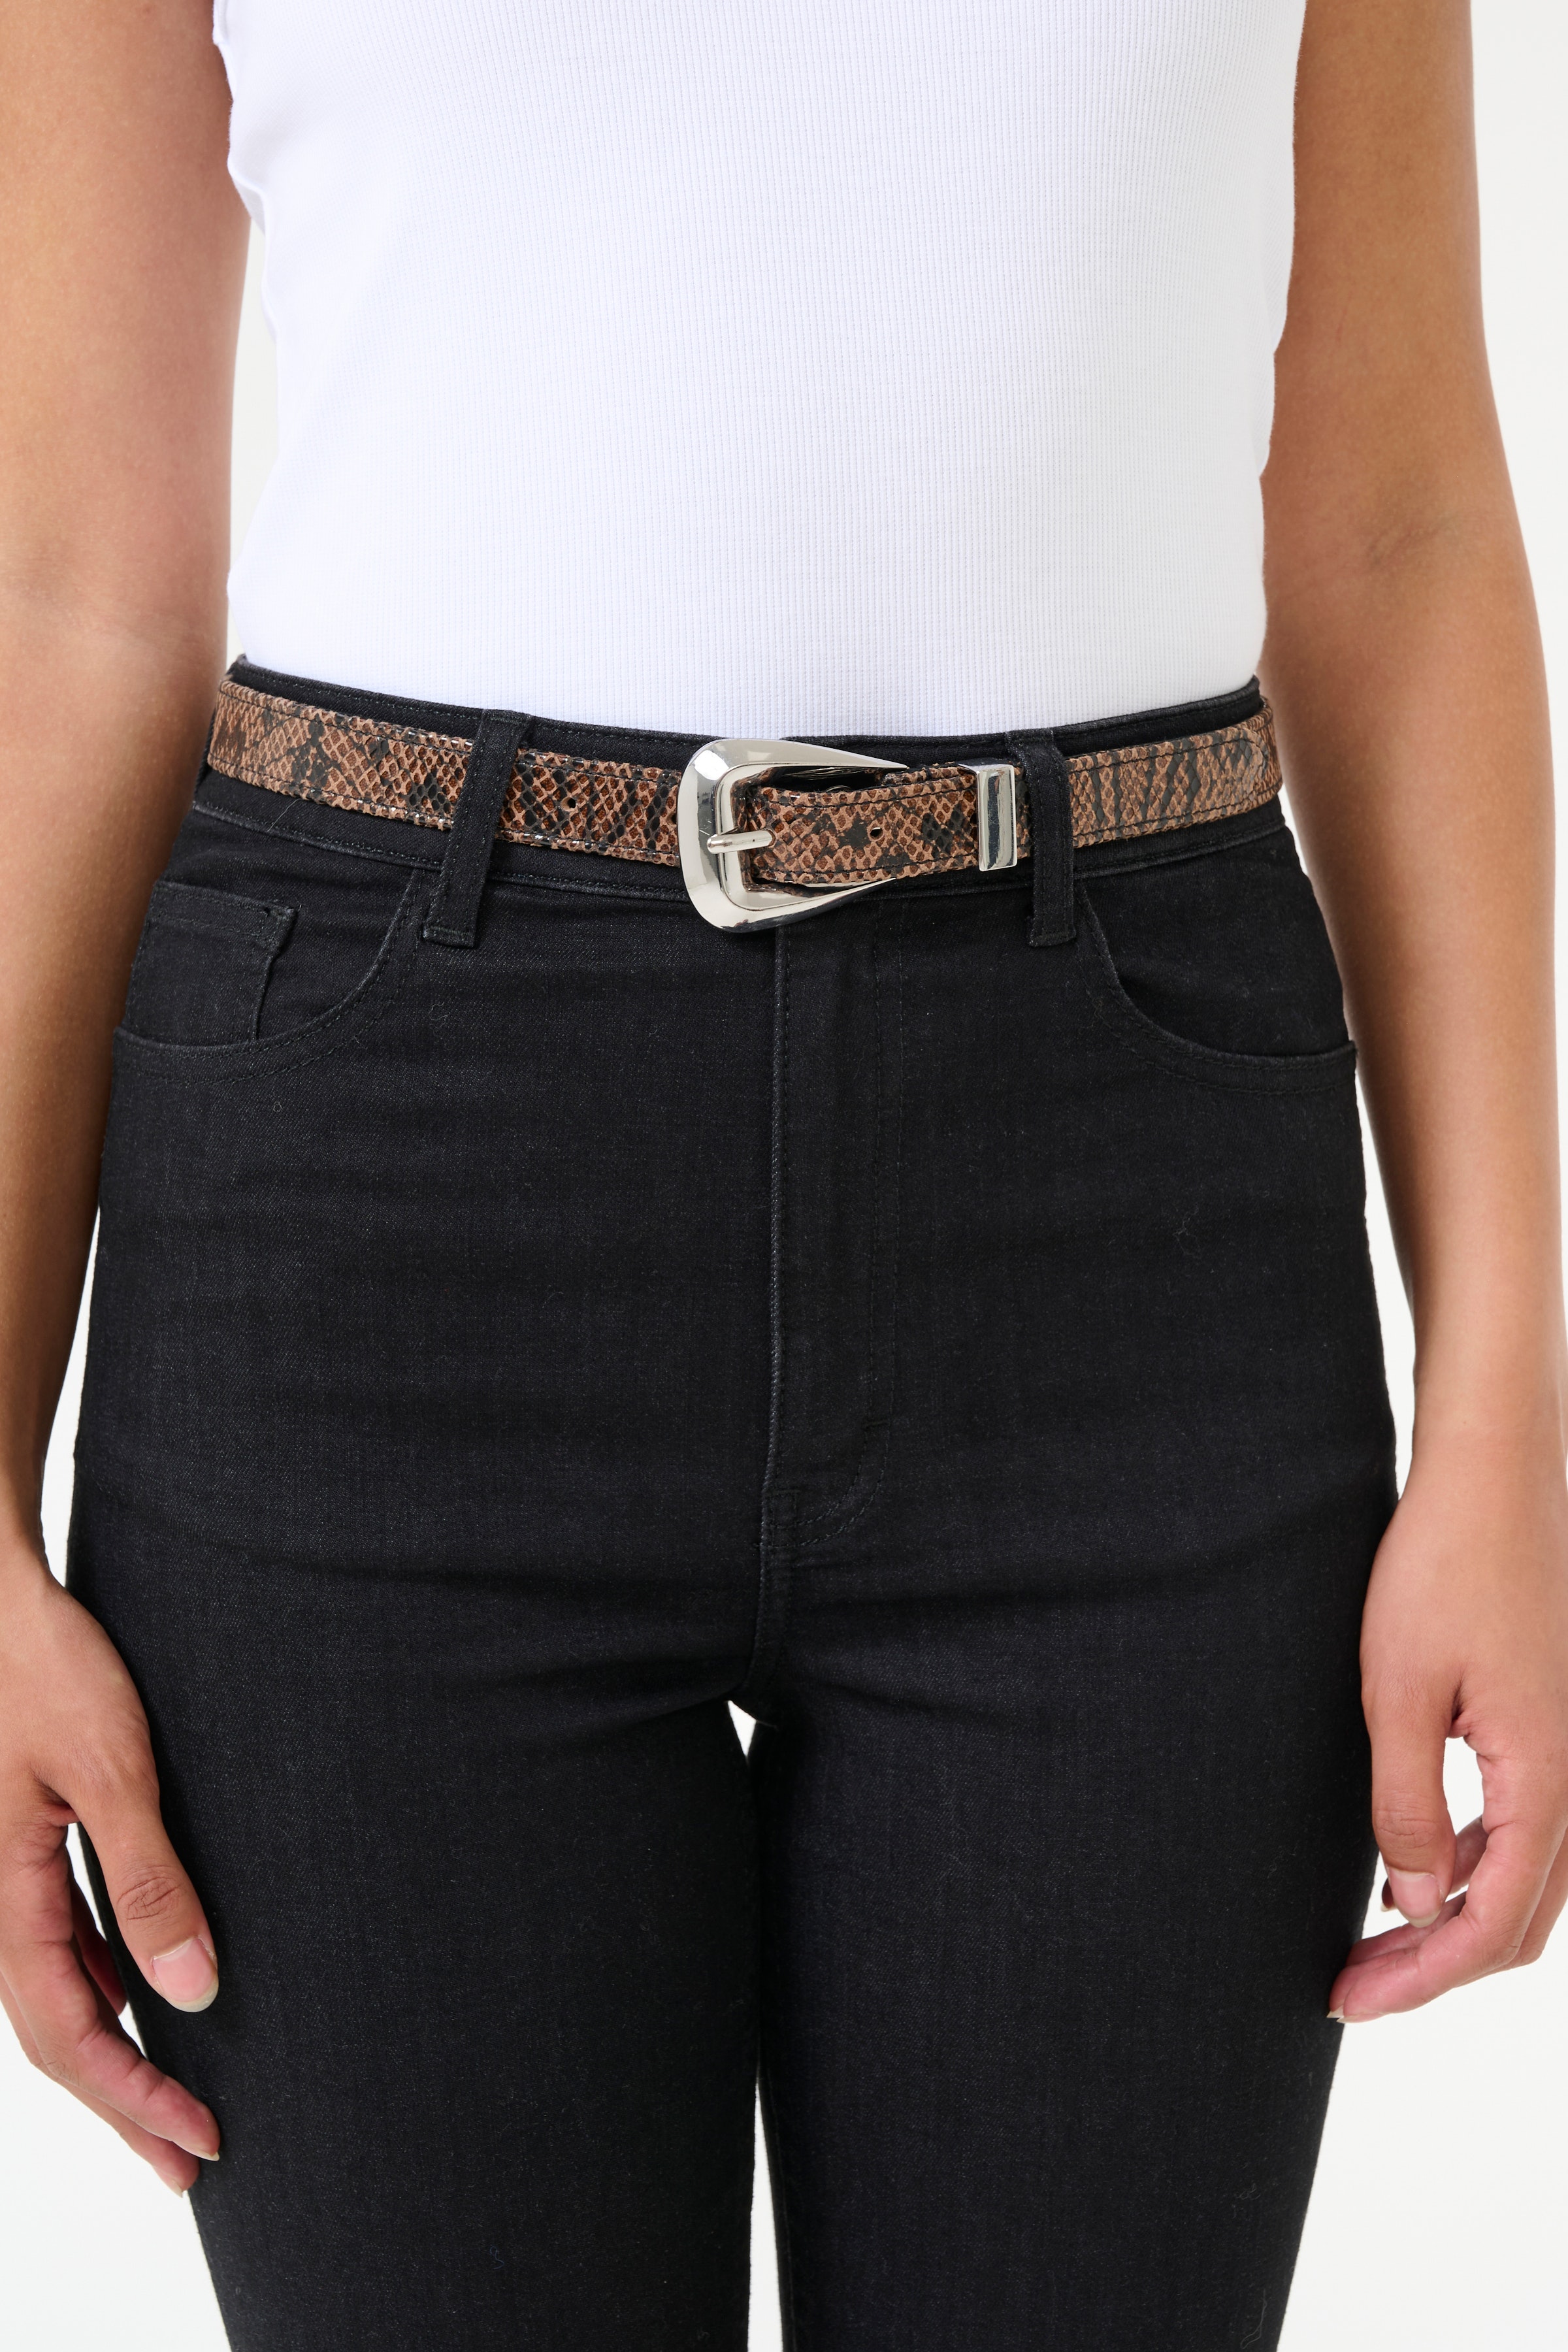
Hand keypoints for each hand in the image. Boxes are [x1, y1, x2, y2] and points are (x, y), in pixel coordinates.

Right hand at [0, 1545, 220, 2190]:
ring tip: (172, 2097)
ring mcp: (8, 1875)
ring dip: (115, 2050)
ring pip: (58, 1992)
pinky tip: (143, 1991)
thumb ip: (148, 1877)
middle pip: (58, 2035)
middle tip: (191, 2162)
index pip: (70, 2036)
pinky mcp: (28, 1842)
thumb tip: (191, 1989)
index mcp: (6, 1899)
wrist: (2, 1598)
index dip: (133, 2098)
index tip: (199, 2142)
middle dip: (124, 2104)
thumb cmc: (49, 1667)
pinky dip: (103, 1984)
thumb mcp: (113, 1769)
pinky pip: (60, 1940)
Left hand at [1330, 1419, 1567, 2021]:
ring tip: (1371, 1944)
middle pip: (1518, 1921)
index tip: (1348, 1999)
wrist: (1493, 1477)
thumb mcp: (1399, 1691)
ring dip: (1453, 1922)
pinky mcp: (1549, 1728)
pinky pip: (1523, 1832)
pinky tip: (1411, 1872)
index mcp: (1547, 1778)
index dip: (1420, 1977)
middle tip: (1351, 1988)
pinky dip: (1471, 1869)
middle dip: (1435, 1968)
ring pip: (1527, 1882)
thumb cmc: (1441, 1567)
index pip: (1490, 1924)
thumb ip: (1407, 1805)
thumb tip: (1414, 1904)